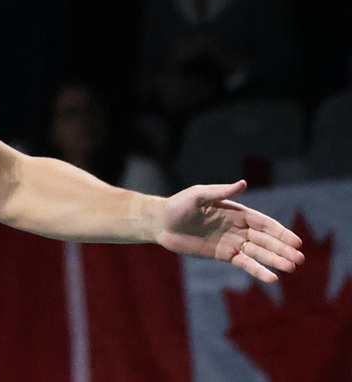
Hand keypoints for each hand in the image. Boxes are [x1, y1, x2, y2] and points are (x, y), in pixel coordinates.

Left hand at [156, 180, 304, 282]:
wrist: (160, 223)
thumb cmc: (178, 205)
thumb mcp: (198, 195)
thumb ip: (221, 192)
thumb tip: (243, 183)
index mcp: (235, 212)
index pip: (262, 223)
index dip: (279, 232)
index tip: (296, 241)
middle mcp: (237, 227)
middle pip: (265, 239)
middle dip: (282, 248)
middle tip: (300, 259)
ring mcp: (231, 242)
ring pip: (258, 252)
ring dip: (275, 260)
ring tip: (292, 268)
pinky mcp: (223, 254)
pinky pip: (244, 263)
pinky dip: (258, 270)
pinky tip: (272, 278)